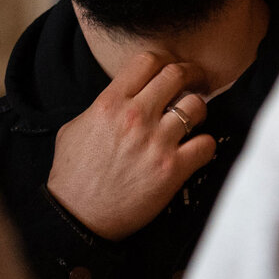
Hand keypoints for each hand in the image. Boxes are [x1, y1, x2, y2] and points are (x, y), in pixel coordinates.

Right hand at [47, 51, 216, 240]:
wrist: (77, 217)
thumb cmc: (72, 175)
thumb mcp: (74, 128)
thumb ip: (101, 107)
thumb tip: (121, 98)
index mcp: (110, 102)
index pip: (147, 60)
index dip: (164, 60)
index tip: (171, 69)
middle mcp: (135, 117)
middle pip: (176, 75)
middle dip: (191, 75)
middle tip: (196, 82)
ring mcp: (156, 142)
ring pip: (196, 106)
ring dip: (198, 110)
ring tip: (195, 118)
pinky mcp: (172, 170)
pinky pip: (206, 144)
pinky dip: (205, 145)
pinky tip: (196, 150)